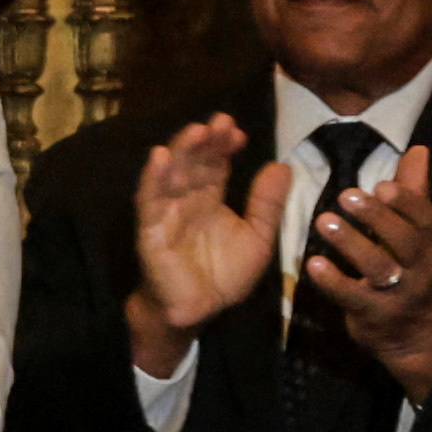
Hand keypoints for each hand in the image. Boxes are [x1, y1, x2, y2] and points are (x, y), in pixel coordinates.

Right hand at [123, 112, 283, 355]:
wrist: (198, 311)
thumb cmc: (224, 276)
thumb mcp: (258, 238)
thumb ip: (267, 204)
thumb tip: (282, 165)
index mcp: (210, 199)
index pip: (216, 165)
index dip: (224, 146)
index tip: (238, 131)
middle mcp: (186, 199)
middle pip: (194, 163)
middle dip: (205, 141)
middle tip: (221, 120)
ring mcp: (166, 211)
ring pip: (172, 174)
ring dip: (181, 151)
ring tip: (196, 130)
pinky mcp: (150, 229)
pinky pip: (149, 200)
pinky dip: (153, 178)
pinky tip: (160, 157)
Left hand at [296, 141, 431, 394]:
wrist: (417, 334)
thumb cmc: (411, 270)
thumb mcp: (418, 234)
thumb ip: (414, 193)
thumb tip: (419, 150)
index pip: (427, 219)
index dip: (407, 202)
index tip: (381, 185)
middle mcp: (424, 269)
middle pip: (406, 241)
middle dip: (377, 218)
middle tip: (345, 196)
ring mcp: (401, 294)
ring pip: (380, 268)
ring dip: (351, 244)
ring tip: (324, 222)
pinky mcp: (375, 316)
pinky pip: (354, 298)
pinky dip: (333, 281)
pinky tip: (312, 264)